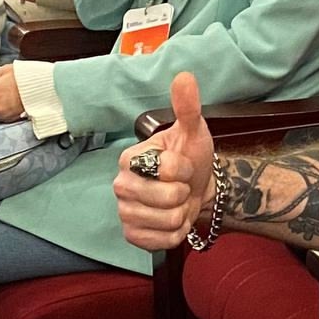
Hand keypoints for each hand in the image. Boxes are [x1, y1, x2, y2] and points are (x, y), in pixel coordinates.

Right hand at [114, 71, 213, 252]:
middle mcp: (121, 185)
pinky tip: (171, 220)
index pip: (168, 169)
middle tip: (180, 186)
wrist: (197, 188)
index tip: (183, 165)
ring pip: (167, 221)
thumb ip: (187, 106)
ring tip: (176, 203)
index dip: (185, 169)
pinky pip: (162, 241)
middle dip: (183, 193)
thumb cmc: (191, 158)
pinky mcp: (131, 235)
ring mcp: (124, 212)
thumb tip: (185, 76)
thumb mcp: (193, 131)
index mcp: (130, 158)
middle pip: (166, 198)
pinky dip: (175, 233)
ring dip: (181, 214)